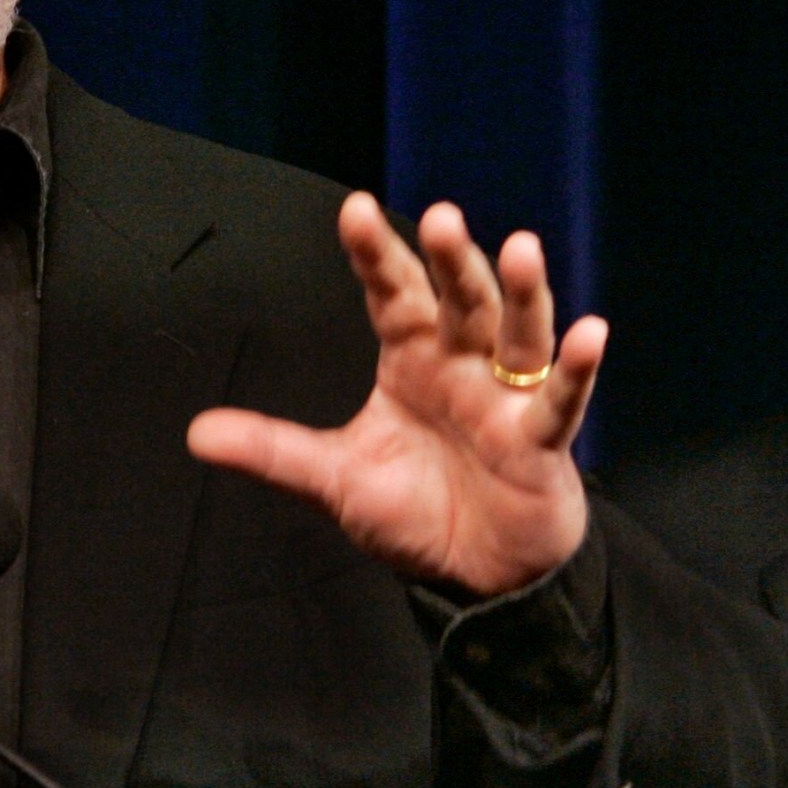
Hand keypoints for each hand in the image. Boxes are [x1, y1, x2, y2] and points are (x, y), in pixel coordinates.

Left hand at [188, 193, 605, 597]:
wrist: (477, 578)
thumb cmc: (417, 514)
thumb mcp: (335, 481)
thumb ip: (274, 451)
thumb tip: (196, 433)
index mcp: (412, 363)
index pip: (393, 297)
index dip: (376, 256)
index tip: (353, 209)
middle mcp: (463, 366)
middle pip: (460, 301)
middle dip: (452, 261)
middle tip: (439, 217)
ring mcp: (507, 399)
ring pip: (517, 333)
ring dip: (520, 293)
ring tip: (518, 248)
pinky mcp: (542, 441)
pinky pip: (562, 400)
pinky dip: (576, 369)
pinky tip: (590, 332)